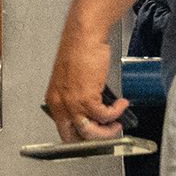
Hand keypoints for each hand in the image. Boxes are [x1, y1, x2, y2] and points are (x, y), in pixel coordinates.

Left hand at [42, 23, 129, 141]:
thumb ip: (78, 100)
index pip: (64, 131)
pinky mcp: (86, 98)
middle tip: (109, 132)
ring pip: (90, 132)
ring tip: (117, 123)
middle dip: (95, 139)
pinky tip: (121, 104)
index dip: (82, 136)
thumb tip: (93, 113)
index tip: (95, 134)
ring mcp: (72, 104)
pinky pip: (105, 116)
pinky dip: (116, 113)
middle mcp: (60, 105)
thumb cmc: (78, 51)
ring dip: (108, 131)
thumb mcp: (72, 82)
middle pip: (75, 137)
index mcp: (53, 101)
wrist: (83, 36)